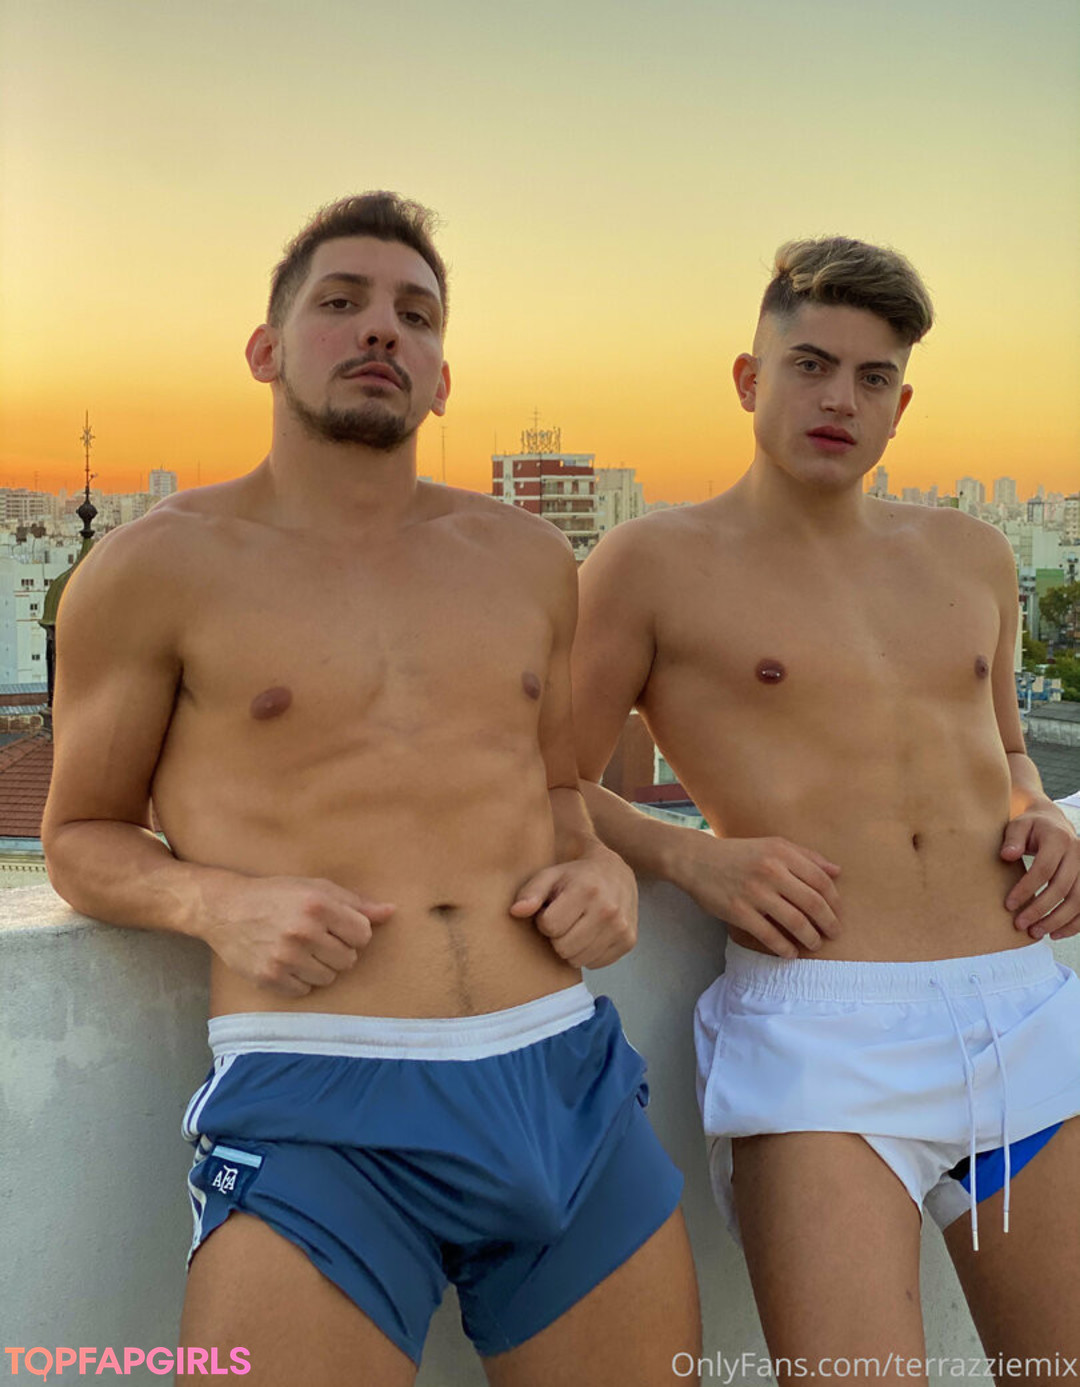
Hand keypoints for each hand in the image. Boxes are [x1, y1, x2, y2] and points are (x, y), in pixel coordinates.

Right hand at [201, 875, 394, 997]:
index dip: (354, 932)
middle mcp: (302, 932)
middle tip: (318, 939)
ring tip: (303, 950)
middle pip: (348, 960)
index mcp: (318, 905)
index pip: (363, 934)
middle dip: (338, 950)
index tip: (339, 927)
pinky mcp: (269, 978)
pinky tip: (287, 962)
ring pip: (328, 978)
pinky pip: (304, 990)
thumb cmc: (277, 895)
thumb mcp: (316, 888)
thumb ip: (356, 902)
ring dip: (321, 967)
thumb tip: (391, 912)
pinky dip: (299, 980)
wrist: (226, 909)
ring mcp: (284, 957)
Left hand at [509, 845, 637, 968]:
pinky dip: (589, 952)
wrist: (615, 873)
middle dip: (558, 936)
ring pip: (579, 960)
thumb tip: (516, 912)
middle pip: (564, 948)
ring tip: (577, 925)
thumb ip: (531, 892)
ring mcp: (622, 928)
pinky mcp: (629, 941)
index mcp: (587, 890)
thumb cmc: (576, 876)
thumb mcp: (550, 875)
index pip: (550, 926)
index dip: (545, 920)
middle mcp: (608, 910)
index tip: (552, 909)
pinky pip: (596, 963)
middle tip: (564, 919)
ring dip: (572, 947)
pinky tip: (591, 933)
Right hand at [679, 835, 840, 957]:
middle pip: (813, 903)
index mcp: (782, 853)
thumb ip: (806, 856)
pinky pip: (769, 935)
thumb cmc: (739, 854)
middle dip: (829, 923)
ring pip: (795, 922)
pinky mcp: (738, 912)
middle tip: (833, 934)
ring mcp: (754, 893)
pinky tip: (790, 953)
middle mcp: (771, 871)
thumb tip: (837, 872)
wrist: (697, 860)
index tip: (836, 914)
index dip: (834, 901)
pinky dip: (784, 948)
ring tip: (814, 945)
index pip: (821, 881)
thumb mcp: (773, 845)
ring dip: (810, 938)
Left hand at [1002, 806, 1079, 939]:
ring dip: (1057, 920)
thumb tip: (1007, 855)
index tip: (1009, 905)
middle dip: (1040, 909)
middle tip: (1020, 924)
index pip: (1043, 869)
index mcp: (1058, 839)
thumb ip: (1012, 839)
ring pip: (1077, 900)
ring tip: (1035, 933)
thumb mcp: (1018, 825)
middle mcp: (1077, 853)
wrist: (1053, 823)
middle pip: (1061, 887)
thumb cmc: (1031, 827)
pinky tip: (1056, 934)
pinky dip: (1074, 924)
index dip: (1026, 889)